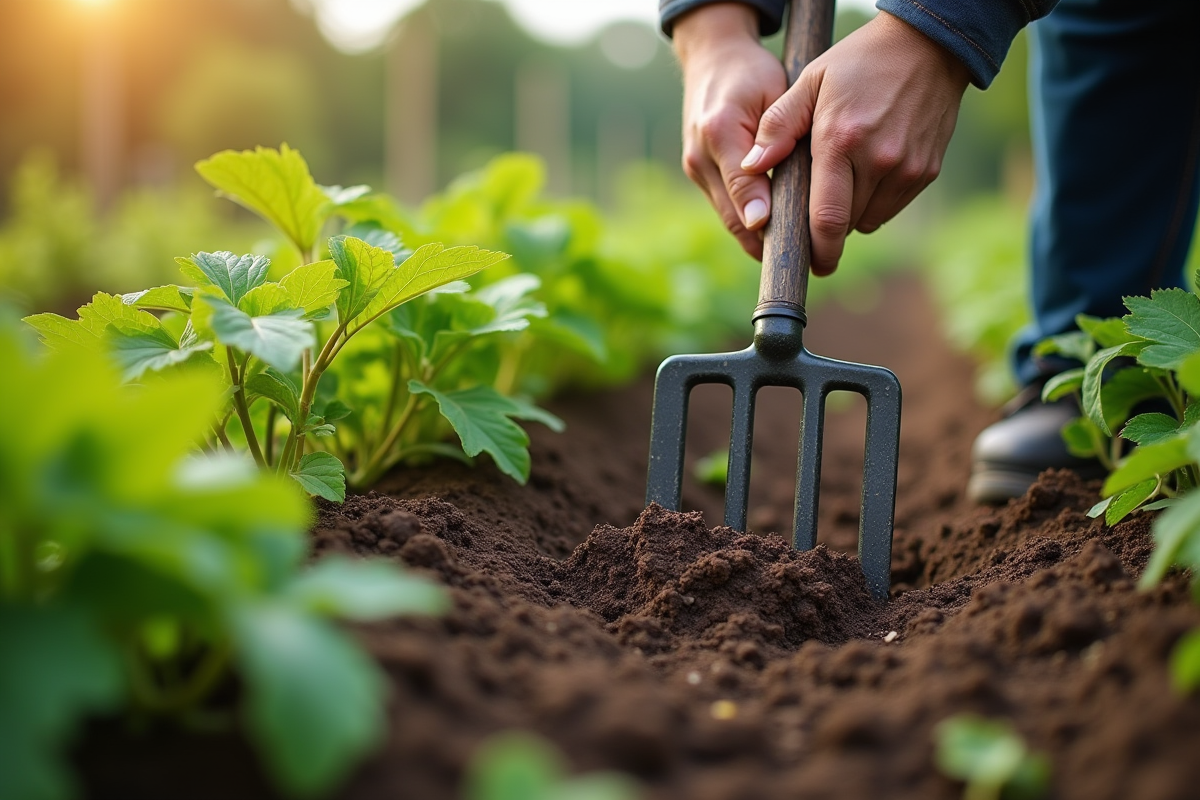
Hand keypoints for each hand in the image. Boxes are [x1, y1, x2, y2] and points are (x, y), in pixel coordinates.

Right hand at [673, 4, 787, 259]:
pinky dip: (751, 225)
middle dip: (766, 243)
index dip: (765, 221)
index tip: (786, 247)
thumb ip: (776, 136)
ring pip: (730, 220)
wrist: (713, 59)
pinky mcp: (699, 176)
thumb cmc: (752, 73)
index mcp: (720, 130)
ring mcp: (696, 168)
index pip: (744, 188)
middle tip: (804, 262)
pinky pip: (728, 210)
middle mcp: (700, 156)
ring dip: (759, 239)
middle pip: (733, 216)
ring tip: (797, 255)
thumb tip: (770, 194)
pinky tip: (779, 235)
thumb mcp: (771, 93)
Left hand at [741, 11, 970, 274]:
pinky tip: (866, 175)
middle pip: (845, 225)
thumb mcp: (810, 81)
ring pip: (868, 220)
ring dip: (850, 215)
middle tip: (812, 218)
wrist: (929, 45)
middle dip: (825, 229)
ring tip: (841, 184)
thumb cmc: (859, 62)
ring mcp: (906, 169)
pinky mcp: (926, 171)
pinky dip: (874, 203)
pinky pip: (891, 207)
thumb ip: (778, 126)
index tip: (807, 265)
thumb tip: (750, 166)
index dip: (815, 250)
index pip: (825, 218)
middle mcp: (878, 161)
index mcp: (841, 141)